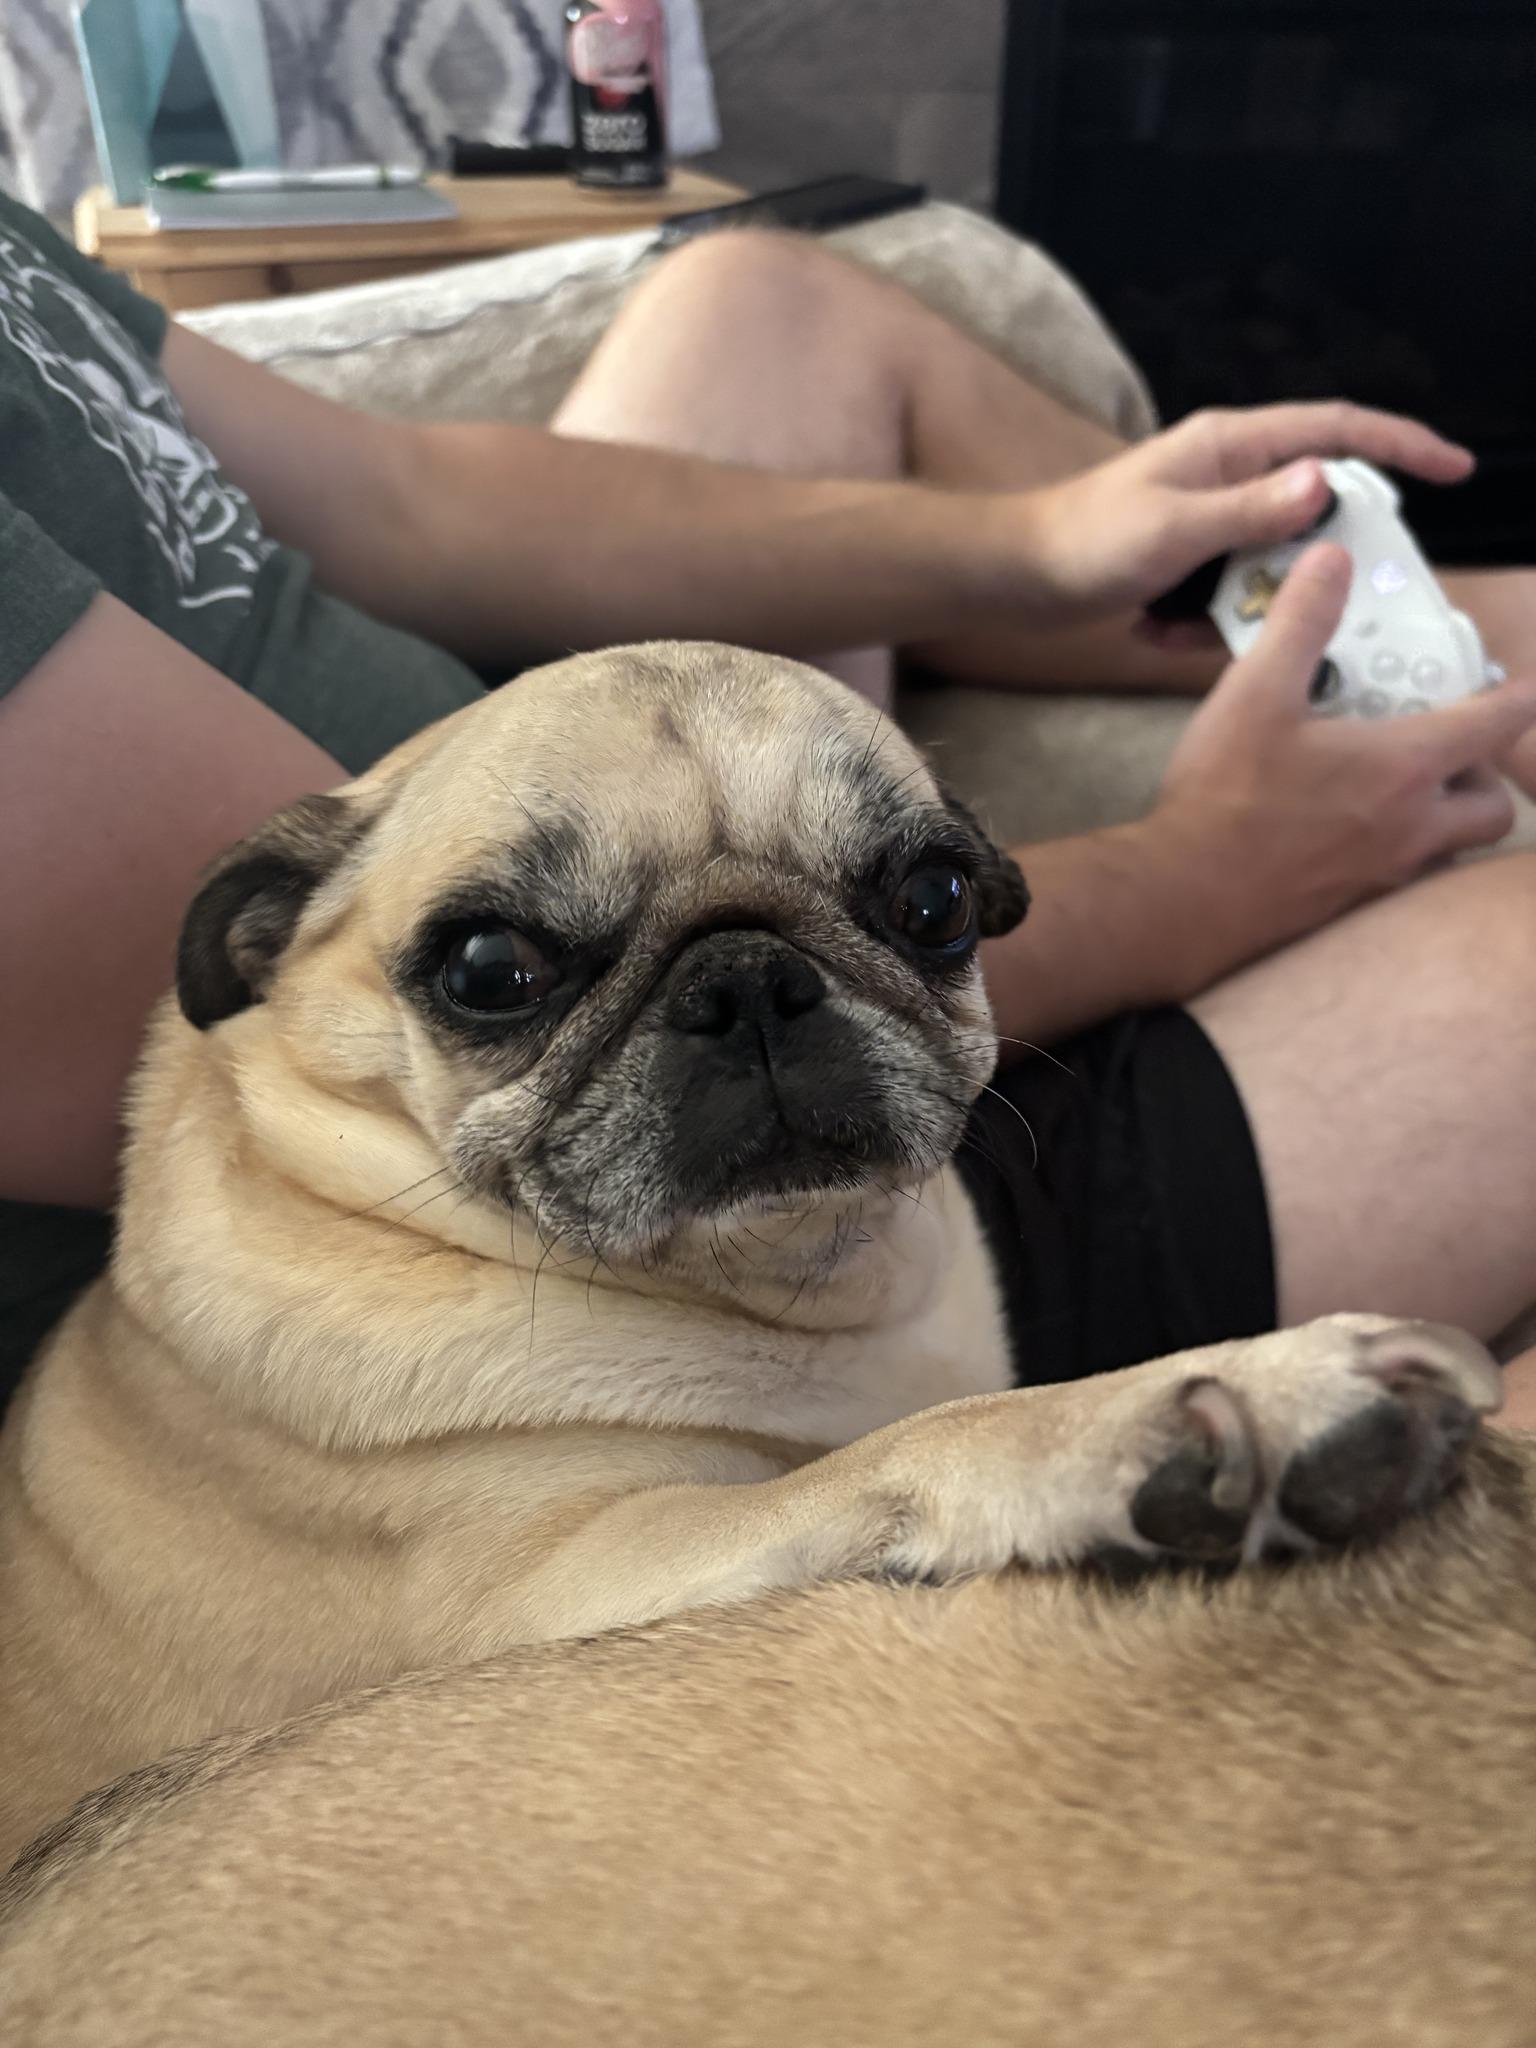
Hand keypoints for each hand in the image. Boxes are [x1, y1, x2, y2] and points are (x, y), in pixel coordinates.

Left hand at [1019, 401, 1472, 621]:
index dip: (1400, 445)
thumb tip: (1326, 482)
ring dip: (1253, 603)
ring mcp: (1208, 524)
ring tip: (1208, 625)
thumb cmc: (1082, 541)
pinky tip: (1156, 634)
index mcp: (1231, 447)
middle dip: (1322, 556)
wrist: (1011, 580)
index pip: (1336, 429)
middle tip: (1332, 597)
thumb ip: (1250, 510)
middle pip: (1313, 507)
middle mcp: (1227, 478)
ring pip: (1271, 564)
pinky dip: (1204, 625)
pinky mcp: (1188, 567)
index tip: (1452, 469)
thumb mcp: (1174, 527)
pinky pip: (1227, 598)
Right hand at [1144, 543, 1535, 982]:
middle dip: (1485, 775)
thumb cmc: (1224, 799)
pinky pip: (1406, 880)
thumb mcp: (1254, 693)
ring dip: (1447, 818)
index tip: (1521, 686)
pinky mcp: (1352, 906)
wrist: (1185, 899)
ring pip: (1453, 849)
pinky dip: (1403, 852)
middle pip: (1492, 807)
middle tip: (1447, 749)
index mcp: (1403, 766)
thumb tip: (1330, 560)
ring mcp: (1385, 874)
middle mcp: (1411, 826)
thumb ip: (1300, 622)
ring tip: (1402, 790)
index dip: (1519, 698)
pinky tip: (1352, 831)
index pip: (1495, 725)